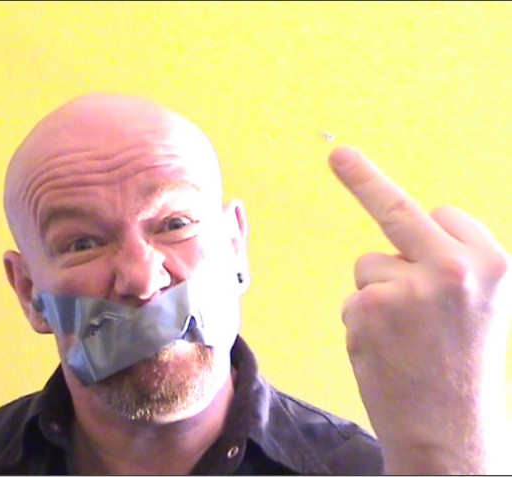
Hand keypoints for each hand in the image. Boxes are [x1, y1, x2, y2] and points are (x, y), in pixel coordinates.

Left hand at [329, 147, 510, 473]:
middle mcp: (453, 266)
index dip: (426, 230)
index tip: (389, 180)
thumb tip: (404, 229)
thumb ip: (446, 262)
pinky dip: (363, 320)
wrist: (451, 432)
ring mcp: (408, 286)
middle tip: (338, 153)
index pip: (440, 216)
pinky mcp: (369, 308)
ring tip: (406, 337)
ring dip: (379, 294)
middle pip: (397, 210)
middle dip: (364, 178)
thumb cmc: (461, 366)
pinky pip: (355, 298)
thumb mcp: (478, 305)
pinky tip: (387, 349)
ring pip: (370, 265)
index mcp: (490, 261)